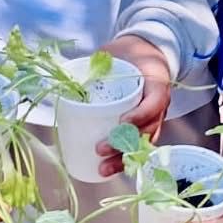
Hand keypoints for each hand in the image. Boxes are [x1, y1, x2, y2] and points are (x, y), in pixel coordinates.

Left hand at [97, 35, 172, 176]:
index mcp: (157, 83)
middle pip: (147, 131)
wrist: (147, 53)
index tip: (122, 121)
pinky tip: (108, 169)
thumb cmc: (130, 53)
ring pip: (143, 144)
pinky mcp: (145, 127)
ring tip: (103, 170)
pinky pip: (138, 147)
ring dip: (123, 159)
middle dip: (124, 144)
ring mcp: (154, 119)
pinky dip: (124, 160)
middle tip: (101, 149)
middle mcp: (159, 105)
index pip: (154, 103)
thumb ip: (95, 63)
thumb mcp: (115, 52)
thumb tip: (63, 76)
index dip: (140, 115)